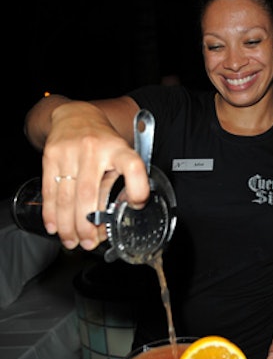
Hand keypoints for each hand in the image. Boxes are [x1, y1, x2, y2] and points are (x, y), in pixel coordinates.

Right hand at [40, 101, 149, 249]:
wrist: (74, 116)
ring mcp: (70, 152)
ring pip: (67, 197)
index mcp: (118, 148)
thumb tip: (120, 215)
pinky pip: (50, 191)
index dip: (137, 187)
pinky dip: (51, 213)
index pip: (132, 165)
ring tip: (72, 241)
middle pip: (89, 193)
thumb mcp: (120, 153)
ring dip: (68, 225)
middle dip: (88, 224)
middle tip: (90, 243)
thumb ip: (123, 181)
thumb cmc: (102, 141)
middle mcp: (94, 149)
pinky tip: (54, 227)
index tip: (137, 204)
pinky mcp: (50, 156)